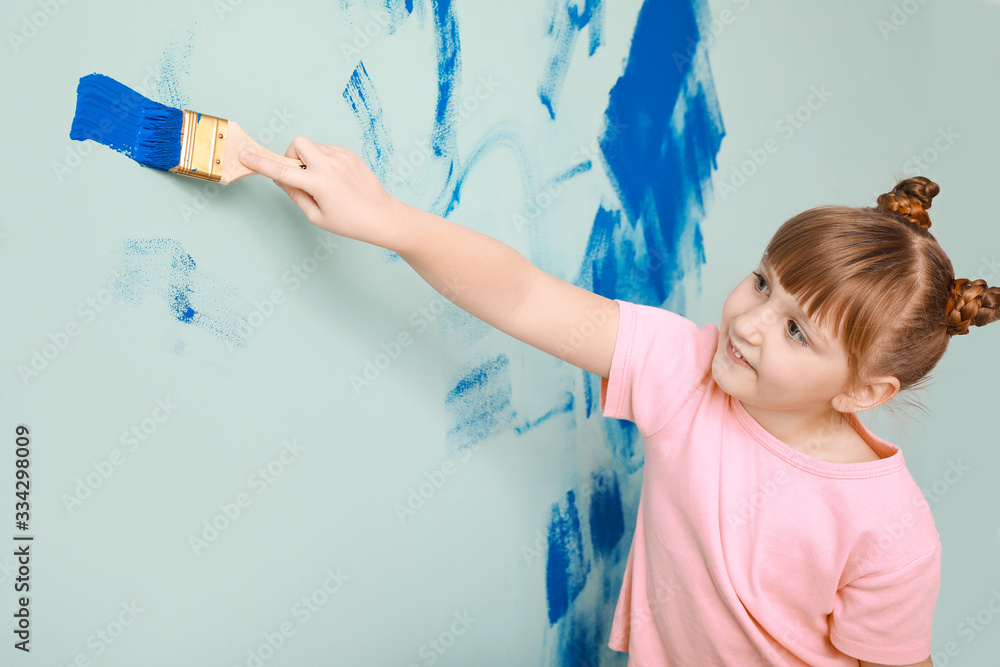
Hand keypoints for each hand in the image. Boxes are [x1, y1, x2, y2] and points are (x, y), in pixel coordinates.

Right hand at [238, 136, 401, 248]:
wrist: (383, 216)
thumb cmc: (351, 222)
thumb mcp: (317, 217)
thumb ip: (296, 195)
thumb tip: (282, 179)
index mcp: (319, 183)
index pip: (282, 171)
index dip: (261, 163)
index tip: (245, 155)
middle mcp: (329, 165)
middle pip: (297, 143)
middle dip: (292, 156)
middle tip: (301, 175)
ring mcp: (342, 157)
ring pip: (313, 145)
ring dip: (309, 159)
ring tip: (323, 181)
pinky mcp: (351, 155)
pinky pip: (328, 149)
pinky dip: (324, 159)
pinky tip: (335, 178)